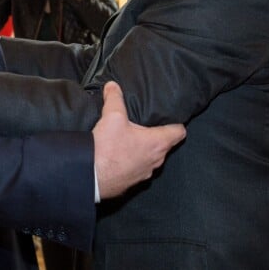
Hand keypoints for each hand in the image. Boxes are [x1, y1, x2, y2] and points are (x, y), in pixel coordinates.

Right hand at [93, 81, 185, 198]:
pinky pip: (138, 168)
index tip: (170, 117)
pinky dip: (133, 160)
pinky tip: (120, 153)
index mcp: (157, 144)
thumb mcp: (112, 116)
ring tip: (132, 137)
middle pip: (165, 145)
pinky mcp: (131, 183)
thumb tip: (113, 85)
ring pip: (151, 158)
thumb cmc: (106, 148)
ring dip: (144, 149)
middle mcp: (155, 161)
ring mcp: (144, 174)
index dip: (176, 122)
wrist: (89, 177)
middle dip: (157, 134)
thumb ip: (115, 98)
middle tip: (147, 123)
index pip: (179, 132)